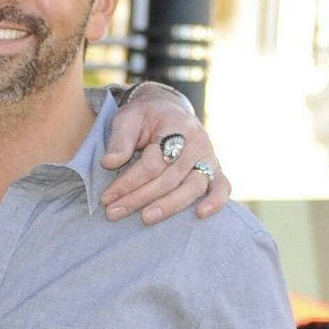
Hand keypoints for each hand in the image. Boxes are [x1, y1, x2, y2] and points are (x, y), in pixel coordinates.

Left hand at [101, 86, 229, 223]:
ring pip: (192, 186)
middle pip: (169, 178)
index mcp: (177, 127)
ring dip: (168, 206)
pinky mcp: (215, 169)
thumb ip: (119, 140)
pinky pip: (221, 187)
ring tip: (145, 218)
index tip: (106, 197)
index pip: (152, 162)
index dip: (128, 181)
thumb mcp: (127, 119)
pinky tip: (200, 214)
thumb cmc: (144, 116)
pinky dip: (215, 201)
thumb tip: (109, 163)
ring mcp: (209, 157)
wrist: (167, 109)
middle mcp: (198, 142)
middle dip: (139, 197)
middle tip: (113, 212)